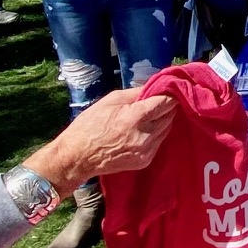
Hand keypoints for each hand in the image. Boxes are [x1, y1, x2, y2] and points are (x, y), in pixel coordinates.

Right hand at [25, 90, 176, 195]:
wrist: (78, 157)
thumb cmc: (90, 124)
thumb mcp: (110, 100)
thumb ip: (136, 93)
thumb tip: (155, 86)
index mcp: (136, 117)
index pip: (166, 103)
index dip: (169, 95)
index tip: (168, 90)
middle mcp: (145, 135)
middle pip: (169, 116)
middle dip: (166, 107)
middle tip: (158, 101)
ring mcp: (146, 150)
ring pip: (166, 129)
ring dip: (162, 120)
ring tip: (150, 115)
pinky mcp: (145, 161)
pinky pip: (158, 143)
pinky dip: (156, 134)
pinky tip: (144, 131)